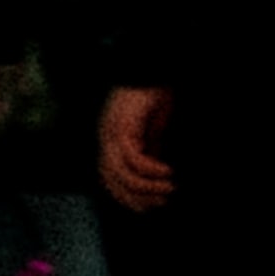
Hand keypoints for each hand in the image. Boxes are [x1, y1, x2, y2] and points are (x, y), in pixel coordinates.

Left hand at [101, 81, 178, 213]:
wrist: (151, 67)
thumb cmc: (151, 95)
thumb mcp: (151, 129)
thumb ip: (149, 149)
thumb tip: (153, 172)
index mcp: (109, 140)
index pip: (109, 179)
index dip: (125, 197)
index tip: (148, 207)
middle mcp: (106, 138)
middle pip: (112, 180)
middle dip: (136, 197)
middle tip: (161, 203)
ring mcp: (111, 132)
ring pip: (121, 173)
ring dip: (146, 186)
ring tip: (168, 190)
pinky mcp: (123, 126)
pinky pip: (134, 157)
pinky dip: (150, 169)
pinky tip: (168, 172)